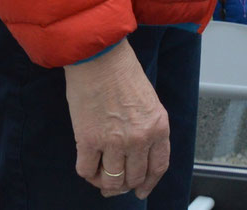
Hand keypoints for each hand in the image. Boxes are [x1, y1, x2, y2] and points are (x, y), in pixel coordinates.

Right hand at [64, 39, 169, 198]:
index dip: (149, 183)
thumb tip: (137, 153)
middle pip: (134, 177)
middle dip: (125, 185)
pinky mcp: (89, 140)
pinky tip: (88, 164)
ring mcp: (115, 142)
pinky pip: (87, 171)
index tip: (141, 190)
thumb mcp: (148, 101)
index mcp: (159, 127)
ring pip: (112, 180)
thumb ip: (147, 127)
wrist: (99, 56)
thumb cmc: (122, 71)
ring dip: (106, 183)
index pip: (158, 167)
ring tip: (100, 177)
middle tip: (116, 183)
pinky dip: (87, 173)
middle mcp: (140, 138)